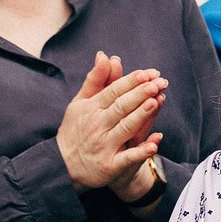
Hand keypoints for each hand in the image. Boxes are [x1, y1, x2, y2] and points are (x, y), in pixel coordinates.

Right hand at [56, 51, 166, 193]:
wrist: (62, 165)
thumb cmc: (76, 129)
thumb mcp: (81, 103)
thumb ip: (96, 80)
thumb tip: (105, 55)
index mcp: (91, 109)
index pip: (113, 91)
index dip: (131, 81)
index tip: (148, 73)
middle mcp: (97, 126)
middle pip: (121, 107)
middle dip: (140, 94)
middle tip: (158, 82)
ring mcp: (104, 146)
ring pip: (126, 128)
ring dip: (141, 115)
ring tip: (155, 101)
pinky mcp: (110, 166)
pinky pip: (127, 158)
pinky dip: (140, 152)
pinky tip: (154, 144)